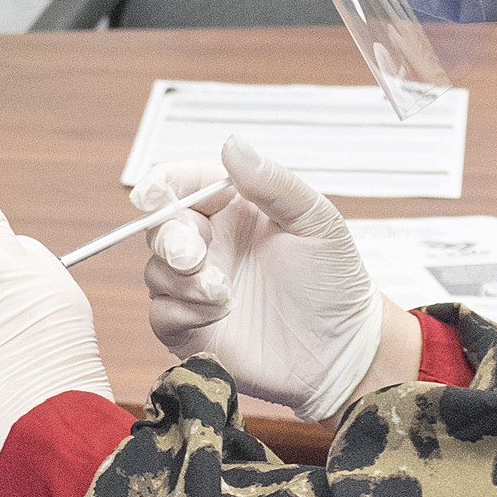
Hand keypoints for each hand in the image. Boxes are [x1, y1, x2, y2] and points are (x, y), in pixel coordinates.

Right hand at [137, 135, 386, 421]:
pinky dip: (182, 312)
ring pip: (155, 271)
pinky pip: (160, 314)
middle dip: (169, 239)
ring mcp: (198, 286)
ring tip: (226, 295)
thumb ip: (272, 183)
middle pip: (159, 227)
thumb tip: (232, 145)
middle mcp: (211, 244)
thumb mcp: (316, 222)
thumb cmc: (335, 284)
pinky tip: (219, 314)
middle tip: (194, 257)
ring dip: (184, 281)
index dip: (160, 185)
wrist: (342, 352)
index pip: (182, 184)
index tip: (153, 195)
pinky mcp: (191, 327)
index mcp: (235, 208)